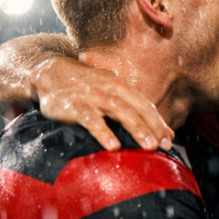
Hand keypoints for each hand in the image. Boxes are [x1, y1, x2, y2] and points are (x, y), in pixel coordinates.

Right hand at [35, 56, 173, 150]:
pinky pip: (91, 120)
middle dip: (153, 127)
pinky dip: (103, 132)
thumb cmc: (85, 87)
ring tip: (148, 146)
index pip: (145, 105)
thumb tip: (158, 131)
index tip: (170, 141)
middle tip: (165, 146)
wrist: (49, 72)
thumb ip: (131, 109)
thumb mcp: (109, 92)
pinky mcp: (74, 106)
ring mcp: (93, 96)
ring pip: (120, 111)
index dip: (159, 123)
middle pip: (137, 108)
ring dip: (136, 129)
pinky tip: (113, 146)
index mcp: (121, 86)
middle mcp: (110, 89)